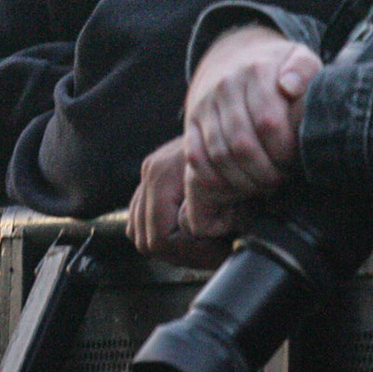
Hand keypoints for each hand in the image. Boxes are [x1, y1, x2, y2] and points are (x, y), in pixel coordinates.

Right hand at [128, 138, 231, 269]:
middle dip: (183, 254)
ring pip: (139, 232)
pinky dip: (159, 230)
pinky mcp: (151, 179)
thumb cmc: (232, 149)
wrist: (227, 117)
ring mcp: (147, 176)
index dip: (192, 254)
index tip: (220, 254)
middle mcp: (149, 175)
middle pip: (148, 240)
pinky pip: (140, 218)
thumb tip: (223, 242)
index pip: (161, 238)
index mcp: (162, 176)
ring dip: (171, 245)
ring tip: (202, 245)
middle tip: (213, 254)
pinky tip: (188, 232)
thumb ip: (223, 213)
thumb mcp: (234, 184)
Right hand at [181, 26, 321, 235]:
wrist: (232, 56)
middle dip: (265, 172)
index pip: (269, 124)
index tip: (295, 162)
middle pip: (243, 144)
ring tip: (262, 184)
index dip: (284, 152)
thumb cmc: (277, 68)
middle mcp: (225, 86)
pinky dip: (214, 178)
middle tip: (279, 179)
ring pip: (219, 155)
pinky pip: (196, 157)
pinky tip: (236, 183)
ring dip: (243, 180)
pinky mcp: (191, 121)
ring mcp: (205, 104)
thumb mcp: (299, 58)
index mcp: (256, 72)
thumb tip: (289, 87)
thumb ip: (303, 69)